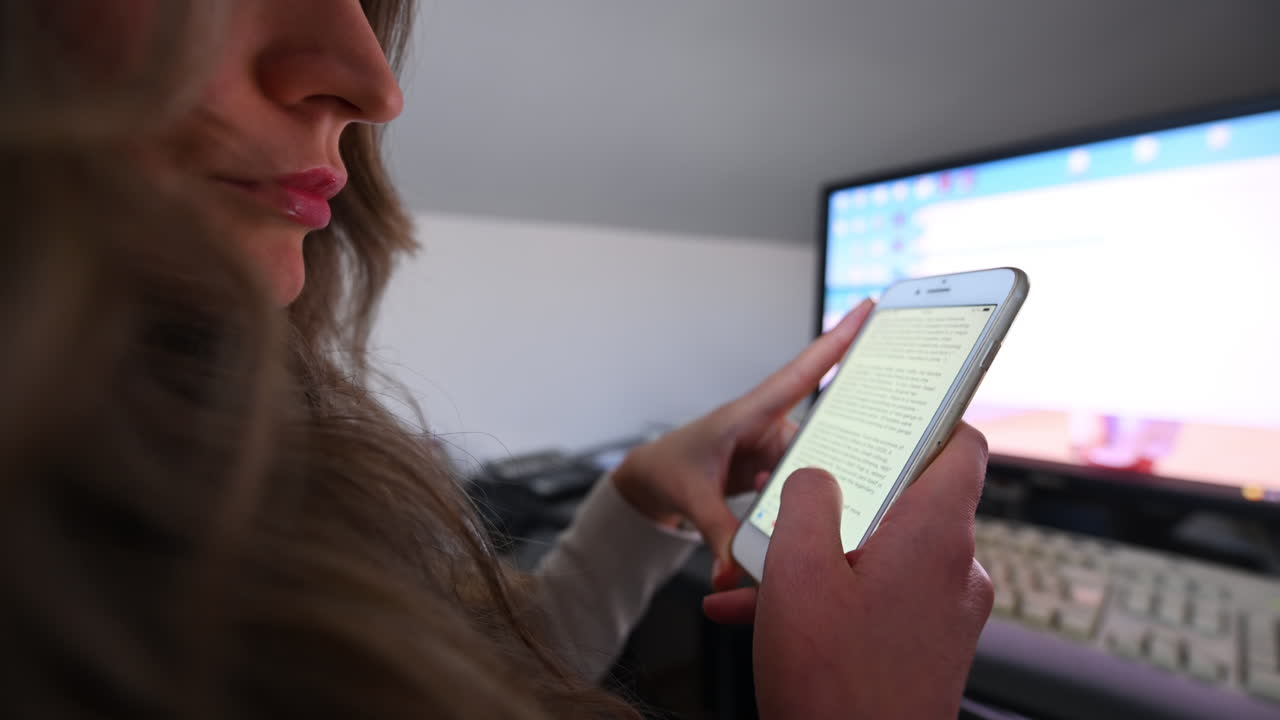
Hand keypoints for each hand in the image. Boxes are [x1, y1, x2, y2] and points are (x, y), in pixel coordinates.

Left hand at [612, 299, 873, 589]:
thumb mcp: (690, 498)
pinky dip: (805, 501)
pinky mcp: (777, 468)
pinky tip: (806, 520)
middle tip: (875, 458)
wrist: (652, 482)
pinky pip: (804, 481)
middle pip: (824, 427)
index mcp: (748, 414)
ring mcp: (775, 447)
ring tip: (821, 510)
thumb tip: (735, 570)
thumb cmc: (667, 471)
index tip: (869, 308)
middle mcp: (768, 424)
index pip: (800, 374)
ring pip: (817, 463)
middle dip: (850, 440)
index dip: (837, 341)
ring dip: (819, 487)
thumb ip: (716, 531)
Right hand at [705, 424, 993, 718]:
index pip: (962, 447)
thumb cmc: (835, 683)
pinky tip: (760, 615)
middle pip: (904, 502)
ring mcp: (946, 611)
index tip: (895, 411)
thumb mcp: (797, 572)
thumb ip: (807, 502)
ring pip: (879, 556)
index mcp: (934, 535)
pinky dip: (830, 600)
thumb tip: (817, 477)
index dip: (930, 421)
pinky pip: (879, 600)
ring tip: (749, 576)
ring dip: (817, 561)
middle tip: (787, 508)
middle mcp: (955, 569)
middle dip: (835, 505)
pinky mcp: (929, 646)